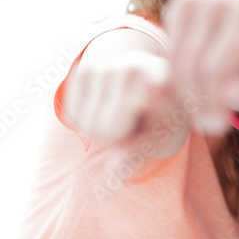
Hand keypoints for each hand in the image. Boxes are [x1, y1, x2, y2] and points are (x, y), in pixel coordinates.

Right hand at [62, 49, 176, 150]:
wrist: (162, 81)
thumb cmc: (166, 116)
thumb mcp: (163, 138)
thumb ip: (139, 153)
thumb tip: (117, 173)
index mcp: (156, 83)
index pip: (113, 131)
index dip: (127, 140)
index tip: (149, 125)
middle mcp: (130, 67)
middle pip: (96, 129)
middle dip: (114, 135)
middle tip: (137, 119)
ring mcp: (105, 65)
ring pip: (82, 123)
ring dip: (100, 126)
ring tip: (127, 111)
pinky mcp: (86, 69)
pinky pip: (72, 114)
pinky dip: (87, 118)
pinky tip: (111, 105)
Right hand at [163, 0, 238, 130]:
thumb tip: (230, 94)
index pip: (222, 66)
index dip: (216, 102)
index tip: (220, 127)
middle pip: (197, 63)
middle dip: (198, 100)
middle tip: (207, 125)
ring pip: (178, 57)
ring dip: (184, 91)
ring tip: (201, 113)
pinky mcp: (183, 3)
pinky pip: (169, 48)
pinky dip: (176, 74)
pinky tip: (195, 89)